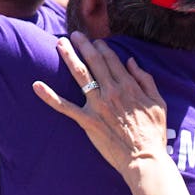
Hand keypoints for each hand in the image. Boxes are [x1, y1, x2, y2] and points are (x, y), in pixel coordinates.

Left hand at [33, 32, 169, 180]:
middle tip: (74, 35)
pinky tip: (36, 86)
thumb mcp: (158, 102)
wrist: (145, 159)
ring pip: (80, 74)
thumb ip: (145, 79)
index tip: (95, 41)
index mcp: (128, 85)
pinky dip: (49, 96)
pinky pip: (65, 106)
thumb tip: (131, 61)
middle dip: (83, 45)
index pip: (111, 59)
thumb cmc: (153, 132)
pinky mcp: (87, 120)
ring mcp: (97, 105)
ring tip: (59, 43)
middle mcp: (111, 91)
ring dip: (68, 56)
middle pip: (94, 61)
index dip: (101, 47)